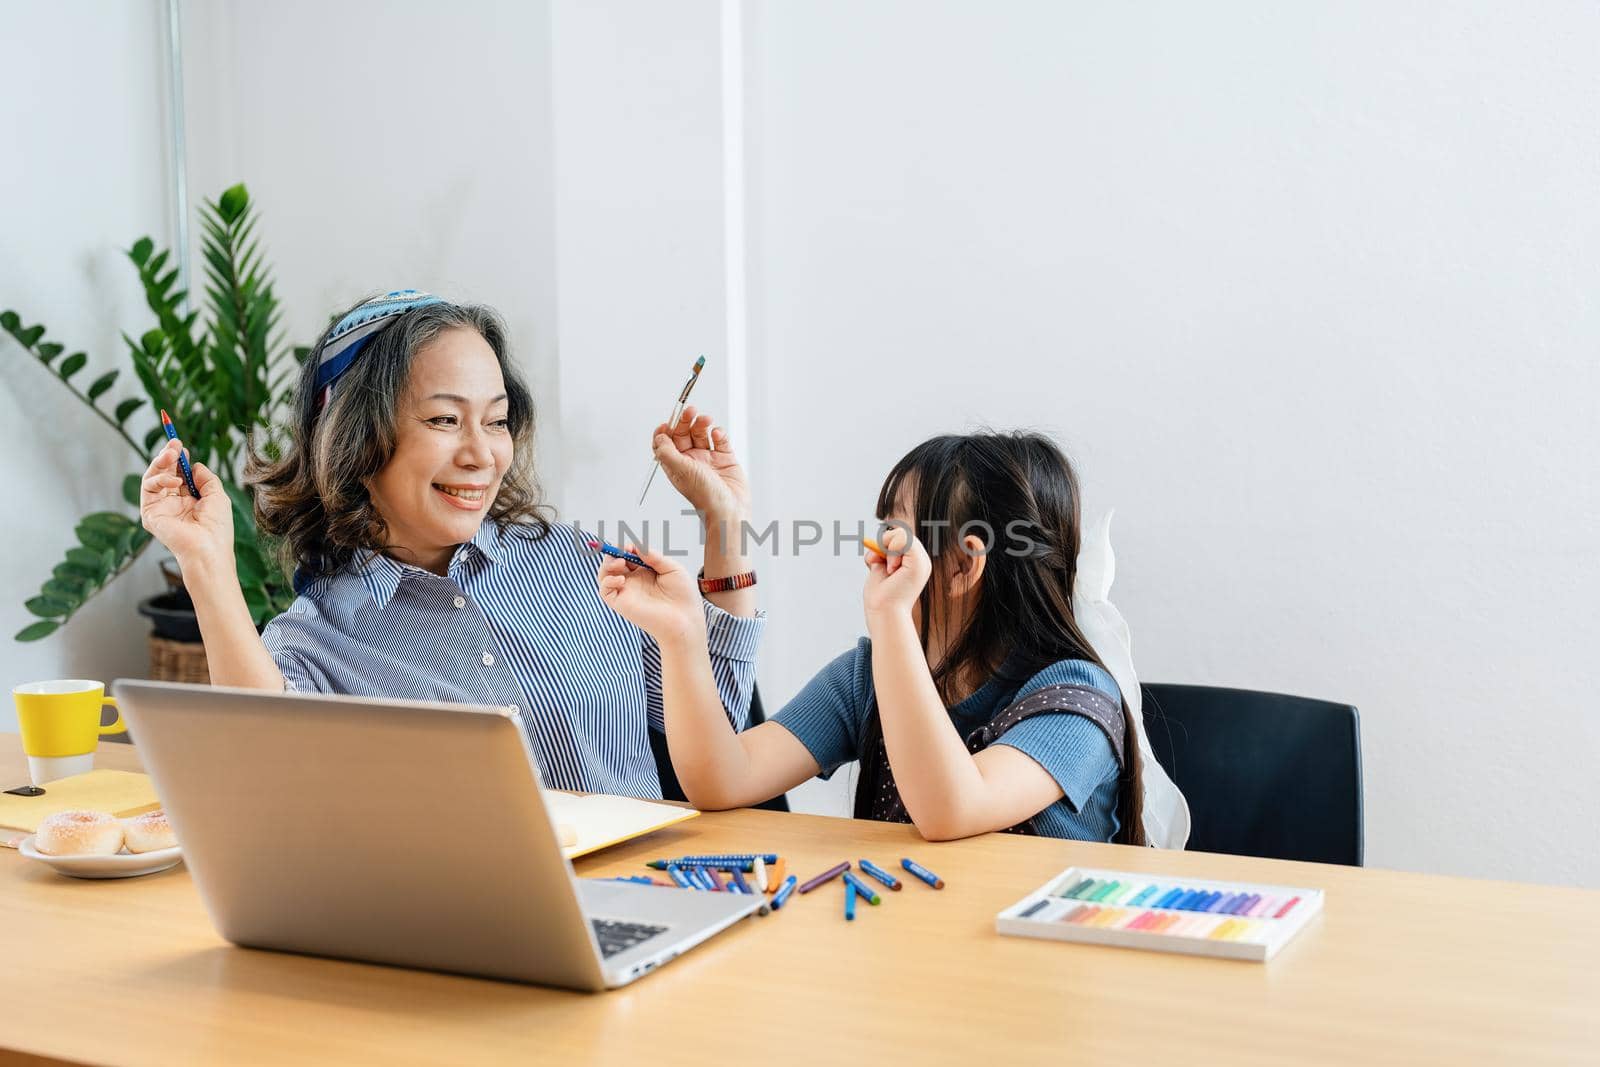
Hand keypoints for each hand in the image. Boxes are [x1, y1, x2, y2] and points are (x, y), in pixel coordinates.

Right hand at [139, 439, 234, 568]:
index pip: (178, 475)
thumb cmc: (217, 527)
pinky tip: (175, 483)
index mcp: (189, 501)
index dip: (178, 459)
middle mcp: (173, 503)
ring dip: (161, 463)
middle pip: (164, 473)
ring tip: (172, 455)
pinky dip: (160, 481)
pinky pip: (148, 490)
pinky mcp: (150, 514)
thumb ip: (206, 478)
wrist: (208, 548)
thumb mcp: (217, 495)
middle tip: (174, 443)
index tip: (180, 445)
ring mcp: (160, 508)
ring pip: (152, 478)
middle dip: (167, 456)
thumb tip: (194, 465)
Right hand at [595, 543, 703, 644]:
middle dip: (615, 552)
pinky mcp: (621, 603)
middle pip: (614, 561)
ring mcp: (626, 592)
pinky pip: (604, 590)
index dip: (627, 547)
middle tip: (624, 551)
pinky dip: (608, 581)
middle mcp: (634, 581)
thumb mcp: (672, 569)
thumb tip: (636, 546)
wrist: (685, 621)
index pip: (629, 554)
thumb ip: (654, 556)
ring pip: (605, 574)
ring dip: (608, 564)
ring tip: (621, 562)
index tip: (632, 546)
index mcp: (646, 571)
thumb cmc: (683, 597)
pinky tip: (622, 580)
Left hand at [652, 406, 749, 518]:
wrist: (729, 508)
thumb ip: (667, 452)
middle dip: (685, 421)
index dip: (665, 431)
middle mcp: (691, 460)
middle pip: (684, 434)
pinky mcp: (725, 458)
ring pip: (701, 433)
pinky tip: (717, 434)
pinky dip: (718, 433)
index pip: (666, 443)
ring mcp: (708, 459)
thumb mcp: (680, 471)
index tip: (667, 422)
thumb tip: (659, 437)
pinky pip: (720, 440)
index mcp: (676, 464)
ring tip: (705, 420)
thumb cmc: (705, 496)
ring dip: (702, 424)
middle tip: (689, 410)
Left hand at [863, 524, 931, 622]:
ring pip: (901, 533)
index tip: (878, 562)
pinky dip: (891, 548)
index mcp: (914, 562)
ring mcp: (922, 562)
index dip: (884, 544)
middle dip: (884, 545)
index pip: (899, 538)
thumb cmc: (880, 596)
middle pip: (900, 533)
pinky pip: (904, 538)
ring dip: (887, 548)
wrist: (884, 613)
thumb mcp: (879, 568)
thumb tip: (873, 541)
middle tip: (882, 565)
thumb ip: (881, 553)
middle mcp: (922, 561)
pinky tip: (892, 568)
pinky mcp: (919, 563)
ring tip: (889, 570)